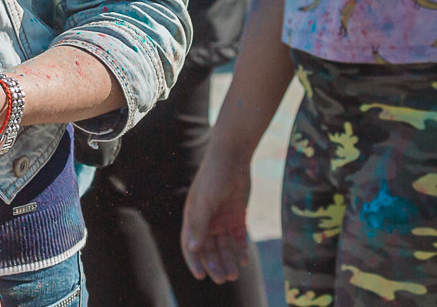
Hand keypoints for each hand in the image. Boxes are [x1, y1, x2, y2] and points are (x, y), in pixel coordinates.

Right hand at [180, 148, 253, 282]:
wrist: (233, 157)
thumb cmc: (213, 177)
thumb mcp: (204, 202)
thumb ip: (199, 226)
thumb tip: (193, 248)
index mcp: (194, 218)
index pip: (191, 245)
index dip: (195, 261)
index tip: (201, 276)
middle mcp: (207, 221)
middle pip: (209, 249)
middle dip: (215, 265)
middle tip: (223, 279)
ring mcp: (223, 219)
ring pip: (225, 246)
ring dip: (229, 261)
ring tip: (235, 274)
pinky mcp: (238, 215)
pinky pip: (239, 238)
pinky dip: (241, 249)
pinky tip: (245, 260)